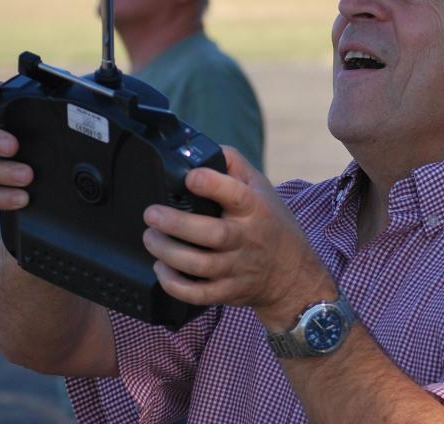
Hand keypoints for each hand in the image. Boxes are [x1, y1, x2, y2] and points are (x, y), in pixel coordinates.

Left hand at [141, 148, 334, 329]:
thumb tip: (201, 149)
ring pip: (200, 265)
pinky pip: (198, 294)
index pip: (236, 194)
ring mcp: (237, 267)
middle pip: (212, 234)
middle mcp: (246, 238)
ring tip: (150, 238)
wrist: (292, 272)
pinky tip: (161, 269)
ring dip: (168, 253)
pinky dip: (175, 284)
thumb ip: (233, 164)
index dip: (211, 184)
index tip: (190, 177)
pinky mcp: (228, 291)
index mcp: (255, 208)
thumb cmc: (271, 223)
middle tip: (152, 214)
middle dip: (177, 225)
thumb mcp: (261, 187)